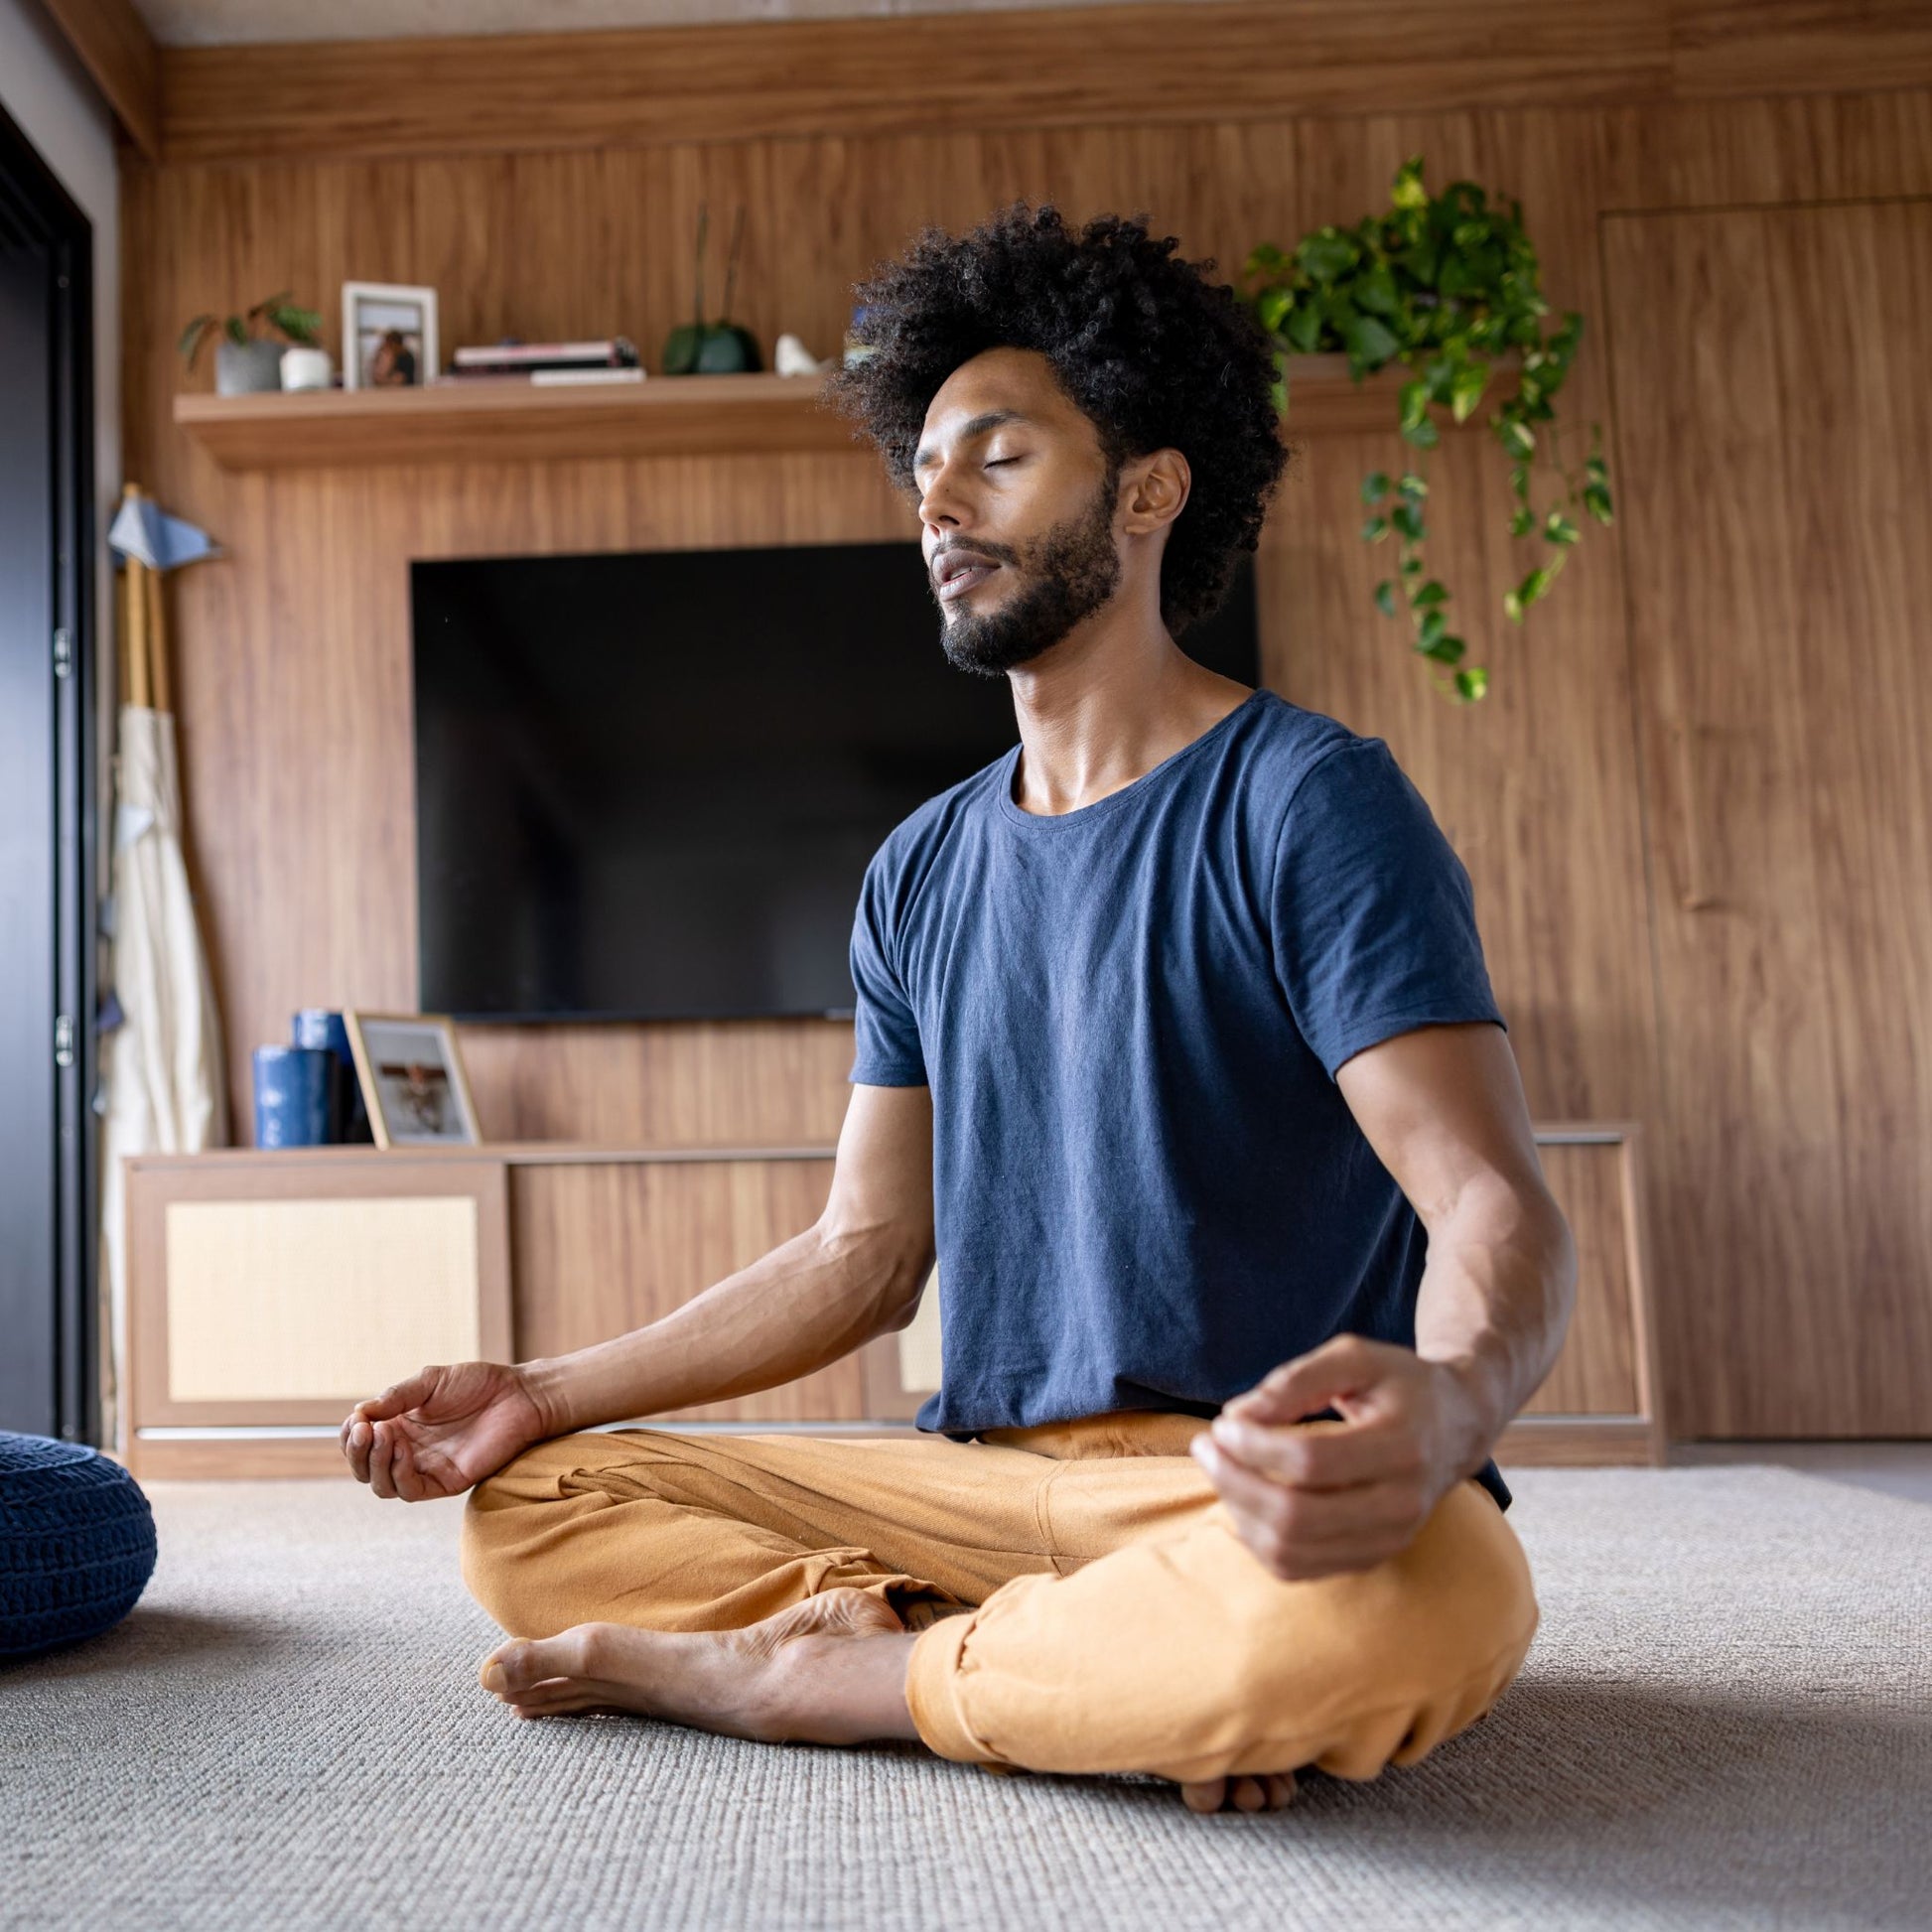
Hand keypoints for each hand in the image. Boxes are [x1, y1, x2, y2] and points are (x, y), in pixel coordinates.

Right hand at [340, 1360, 548, 1501]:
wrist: (517, 1394)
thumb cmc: (476, 1384)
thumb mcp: (430, 1381)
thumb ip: (396, 1396)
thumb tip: (359, 1412)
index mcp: (400, 1427)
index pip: (360, 1444)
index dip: (350, 1436)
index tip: (357, 1419)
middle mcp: (408, 1452)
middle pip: (365, 1469)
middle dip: (358, 1452)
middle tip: (366, 1429)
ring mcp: (426, 1469)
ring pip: (383, 1485)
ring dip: (376, 1463)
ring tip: (385, 1434)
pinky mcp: (446, 1482)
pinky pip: (412, 1491)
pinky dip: (399, 1474)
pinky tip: (402, 1449)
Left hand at [1190, 1335, 1488, 1580]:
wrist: (1456, 1425)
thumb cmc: (1398, 1383)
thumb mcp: (1354, 1358)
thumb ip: (1295, 1380)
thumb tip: (1237, 1417)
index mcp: (1402, 1446)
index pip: (1311, 1462)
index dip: (1253, 1446)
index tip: (1222, 1422)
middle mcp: (1402, 1504)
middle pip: (1297, 1516)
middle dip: (1234, 1482)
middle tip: (1204, 1446)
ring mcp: (1389, 1539)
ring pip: (1292, 1551)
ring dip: (1238, 1512)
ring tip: (1219, 1469)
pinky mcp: (1371, 1558)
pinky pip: (1298, 1568)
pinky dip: (1257, 1539)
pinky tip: (1243, 1500)